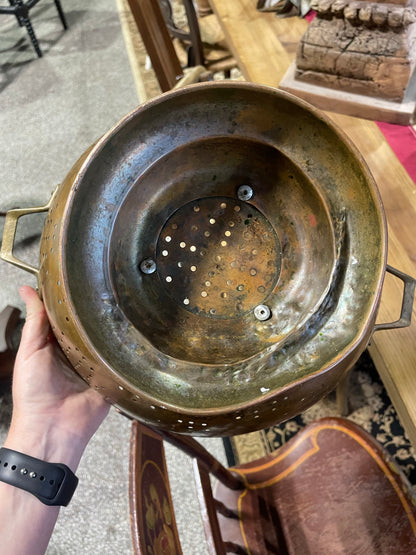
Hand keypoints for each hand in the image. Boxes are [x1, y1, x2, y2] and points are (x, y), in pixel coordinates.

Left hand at [4, 286, 109, 469]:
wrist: (52, 428)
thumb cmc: (33, 395)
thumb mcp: (30, 350)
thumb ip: (34, 321)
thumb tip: (27, 290)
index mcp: (57, 345)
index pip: (68, 317)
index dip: (73, 300)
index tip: (82, 279)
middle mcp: (78, 354)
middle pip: (91, 327)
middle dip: (97, 314)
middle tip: (108, 290)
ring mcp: (96, 366)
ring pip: (108, 342)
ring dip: (112, 332)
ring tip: (123, 309)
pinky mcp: (111, 378)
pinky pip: (120, 362)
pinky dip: (124, 352)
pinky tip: (131, 336)